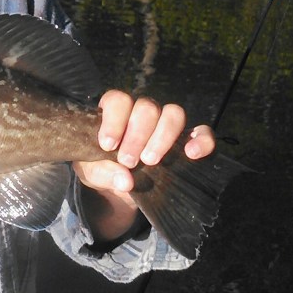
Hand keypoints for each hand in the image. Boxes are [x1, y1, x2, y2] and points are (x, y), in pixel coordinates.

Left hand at [72, 90, 215, 242]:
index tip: (108, 145)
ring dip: (163, 136)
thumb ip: (101, 172)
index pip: (118, 100)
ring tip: (150, 161)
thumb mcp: (89, 173)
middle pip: (147, 107)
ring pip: (174, 113)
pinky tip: (191, 154)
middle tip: (128, 161)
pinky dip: (201, 140)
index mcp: (115, 112)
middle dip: (137, 135)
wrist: (118, 192)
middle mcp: (143, 113)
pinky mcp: (188, 142)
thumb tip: (125, 179)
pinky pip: (203, 133)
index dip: (114, 120)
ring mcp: (167, 126)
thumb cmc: (101, 171)